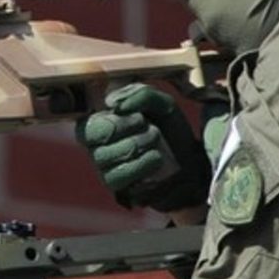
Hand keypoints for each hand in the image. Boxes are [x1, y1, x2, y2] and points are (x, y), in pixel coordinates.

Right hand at [76, 83, 211, 211]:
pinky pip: (118, 175)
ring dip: (138, 144)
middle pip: (94, 134)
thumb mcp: (162, 104)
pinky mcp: (115, 184)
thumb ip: (140, 94)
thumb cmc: (169, 129)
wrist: (189, 162)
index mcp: (100, 122)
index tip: (141, 117)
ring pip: (106, 155)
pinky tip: (156, 158)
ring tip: (156, 141)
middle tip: (151, 129)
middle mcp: (95, 145)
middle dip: (126, 128)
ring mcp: (103, 167)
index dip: (117, 119)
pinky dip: (141, 164)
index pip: (89, 122)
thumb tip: (113, 103)